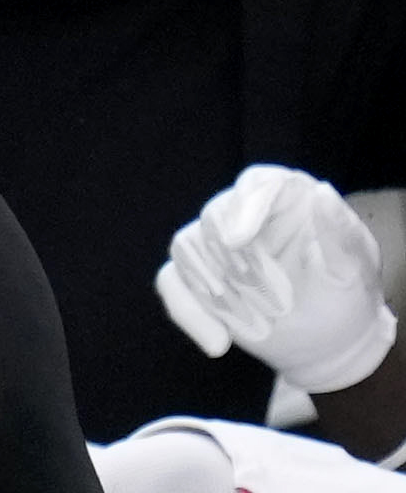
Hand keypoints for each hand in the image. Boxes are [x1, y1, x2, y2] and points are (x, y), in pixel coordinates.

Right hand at [161, 164, 394, 389]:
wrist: (331, 341)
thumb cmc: (348, 294)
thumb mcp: (356, 265)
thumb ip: (340, 231)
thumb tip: (323, 193)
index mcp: (286, 199)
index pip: (257, 185)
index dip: (243, 207)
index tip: (237, 240)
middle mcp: (244, 212)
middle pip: (215, 215)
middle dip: (230, 257)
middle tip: (267, 298)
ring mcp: (215, 244)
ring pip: (187, 246)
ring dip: (210, 286)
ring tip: (252, 324)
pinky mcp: (198, 277)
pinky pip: (172, 282)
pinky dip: (187, 312)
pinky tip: (218, 344)